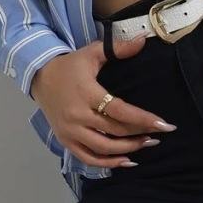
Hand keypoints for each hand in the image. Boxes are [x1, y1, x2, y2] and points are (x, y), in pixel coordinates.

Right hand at [30, 35, 177, 166]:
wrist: (39, 77)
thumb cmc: (69, 66)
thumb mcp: (92, 53)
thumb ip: (118, 48)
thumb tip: (143, 39)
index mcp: (87, 93)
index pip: (119, 110)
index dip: (142, 119)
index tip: (164, 125)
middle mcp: (78, 115)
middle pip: (114, 131)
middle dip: (140, 135)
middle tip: (159, 135)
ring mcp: (70, 131)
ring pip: (103, 148)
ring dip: (127, 150)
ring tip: (146, 145)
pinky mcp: (65, 141)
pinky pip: (88, 158)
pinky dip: (107, 163)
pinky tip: (126, 161)